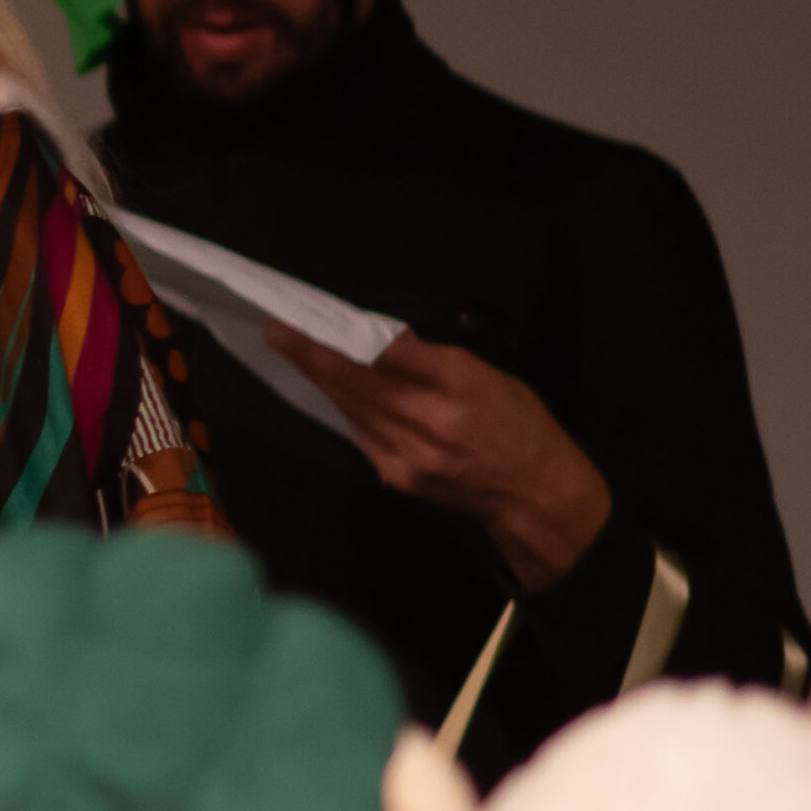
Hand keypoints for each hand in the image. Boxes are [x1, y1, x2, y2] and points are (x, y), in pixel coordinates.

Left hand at [265, 327, 610, 589]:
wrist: (533, 492)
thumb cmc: (518, 424)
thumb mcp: (491, 376)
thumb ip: (435, 360)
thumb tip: (379, 341)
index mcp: (464, 385)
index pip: (395, 354)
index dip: (349, 337)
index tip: (314, 318)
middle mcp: (433, 420)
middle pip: (359, 381)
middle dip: (313, 354)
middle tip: (277, 330)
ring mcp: (411, 453)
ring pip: (351, 406)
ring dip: (317, 377)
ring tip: (289, 349)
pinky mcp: (398, 475)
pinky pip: (359, 432)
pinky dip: (344, 406)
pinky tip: (326, 387)